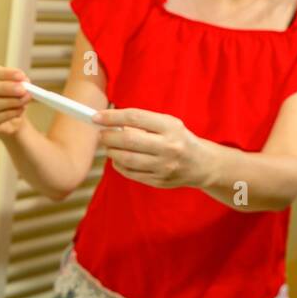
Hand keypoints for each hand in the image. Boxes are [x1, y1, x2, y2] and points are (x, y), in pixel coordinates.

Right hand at [0, 65, 31, 136]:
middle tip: (22, 89)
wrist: (12, 118)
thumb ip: (18, 81)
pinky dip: (10, 113)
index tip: (21, 76)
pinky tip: (20, 110)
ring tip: (25, 100)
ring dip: (11, 101)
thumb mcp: (14, 84)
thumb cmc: (10, 96)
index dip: (5, 74)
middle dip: (5, 88)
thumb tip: (23, 81)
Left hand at [92, 107, 211, 189]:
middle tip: (101, 134)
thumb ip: (142, 122)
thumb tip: (109, 122)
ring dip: (111, 152)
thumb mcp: (167, 124)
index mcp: (170, 127)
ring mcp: (164, 166)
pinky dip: (119, 165)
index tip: (96, 117)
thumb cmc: (177, 138)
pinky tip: (119, 159)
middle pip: (128, 140)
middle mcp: (168, 146)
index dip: (112, 117)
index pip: (135, 117)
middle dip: (108, 137)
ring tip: (110, 147)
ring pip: (126, 159)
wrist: (201, 164)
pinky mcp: (159, 181)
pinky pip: (130, 173)